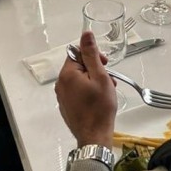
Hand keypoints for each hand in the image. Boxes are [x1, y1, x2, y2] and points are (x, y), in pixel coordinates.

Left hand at [55, 31, 116, 146]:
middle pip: (78, 66)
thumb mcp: (100, 76)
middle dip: (95, 69)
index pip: (77, 53)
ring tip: (107, 90)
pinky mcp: (66, 107)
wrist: (94, 137)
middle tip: (109, 79)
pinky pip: (77, 91)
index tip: (106, 64)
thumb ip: (92, 54)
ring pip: (79, 79)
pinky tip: (99, 99)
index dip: (93, 55)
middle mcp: (60, 84)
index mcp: (67, 74)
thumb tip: (85, 34)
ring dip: (94, 80)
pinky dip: (88, 91)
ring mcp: (62, 97)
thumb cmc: (100, 107)